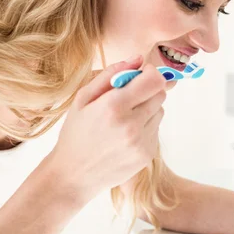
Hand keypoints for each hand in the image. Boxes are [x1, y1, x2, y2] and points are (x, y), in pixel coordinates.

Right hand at [48, 55, 166, 201]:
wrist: (74, 175)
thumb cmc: (76, 132)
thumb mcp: (83, 98)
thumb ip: (111, 73)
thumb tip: (139, 58)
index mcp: (113, 106)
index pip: (154, 80)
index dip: (150, 73)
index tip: (140, 75)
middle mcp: (131, 125)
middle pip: (160, 94)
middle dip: (148, 91)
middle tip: (128, 98)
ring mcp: (141, 142)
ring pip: (160, 112)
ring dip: (147, 110)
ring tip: (124, 119)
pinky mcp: (147, 155)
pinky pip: (156, 130)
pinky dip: (145, 128)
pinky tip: (125, 136)